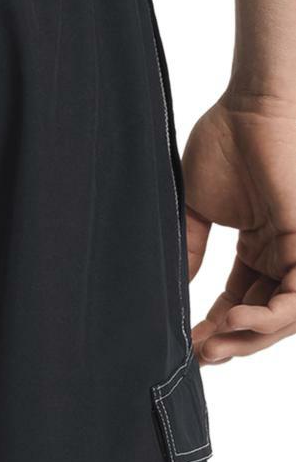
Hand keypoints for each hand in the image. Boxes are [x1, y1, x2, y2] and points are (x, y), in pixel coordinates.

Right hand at [183, 91, 295, 363]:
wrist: (251, 105)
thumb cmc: (225, 142)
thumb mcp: (196, 208)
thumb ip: (191, 249)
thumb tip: (177, 289)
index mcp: (259, 246)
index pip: (239, 302)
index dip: (215, 328)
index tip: (186, 345)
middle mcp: (283, 254)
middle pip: (263, 317)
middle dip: (232, 342)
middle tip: (199, 355)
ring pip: (284, 317)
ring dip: (250, 338)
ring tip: (214, 345)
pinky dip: (270, 317)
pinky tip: (234, 320)